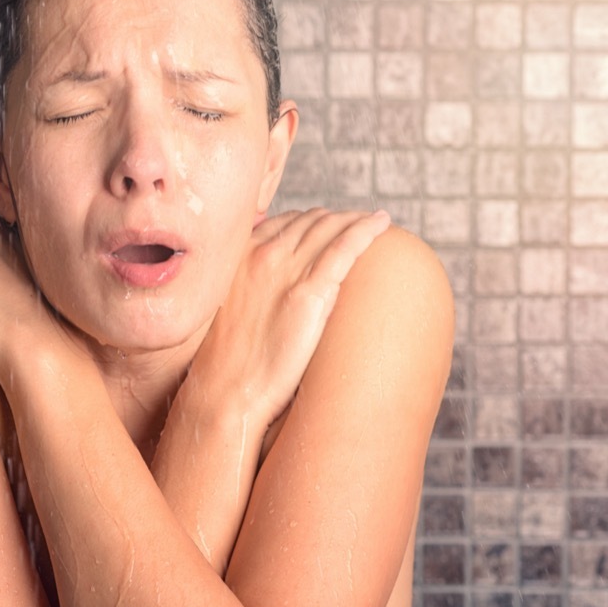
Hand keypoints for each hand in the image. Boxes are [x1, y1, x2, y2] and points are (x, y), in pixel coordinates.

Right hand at [190, 208, 391, 426]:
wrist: (226, 388)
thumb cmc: (226, 359)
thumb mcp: (225, 307)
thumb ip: (245, 285)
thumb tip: (265, 288)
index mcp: (240, 255)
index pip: (285, 221)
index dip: (311, 220)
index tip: (328, 226)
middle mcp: (263, 254)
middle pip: (311, 220)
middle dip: (337, 218)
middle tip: (357, 224)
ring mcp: (287, 271)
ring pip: (330, 228)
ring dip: (355, 219)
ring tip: (375, 223)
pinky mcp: (311, 293)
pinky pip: (344, 248)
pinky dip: (366, 231)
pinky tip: (382, 225)